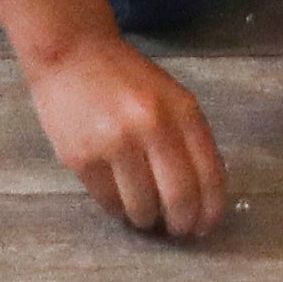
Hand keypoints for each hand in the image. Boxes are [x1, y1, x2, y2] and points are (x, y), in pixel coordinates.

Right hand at [24, 32, 230, 238]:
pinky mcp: (82, 158)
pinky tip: (119, 195)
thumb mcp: (170, 96)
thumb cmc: (126, 78)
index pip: (209, 174)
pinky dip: (119, 208)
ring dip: (147, 218)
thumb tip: (202, 197)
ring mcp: (114, 143)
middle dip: (182, 223)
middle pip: (179, 198)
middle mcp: (151, 126)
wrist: (71, 52)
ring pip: (142, 208)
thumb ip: (189, 138)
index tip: (206, 225)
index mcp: (181, 109)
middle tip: (178, 228)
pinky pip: (109, 203)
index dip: (211, 210)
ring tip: (145, 211)